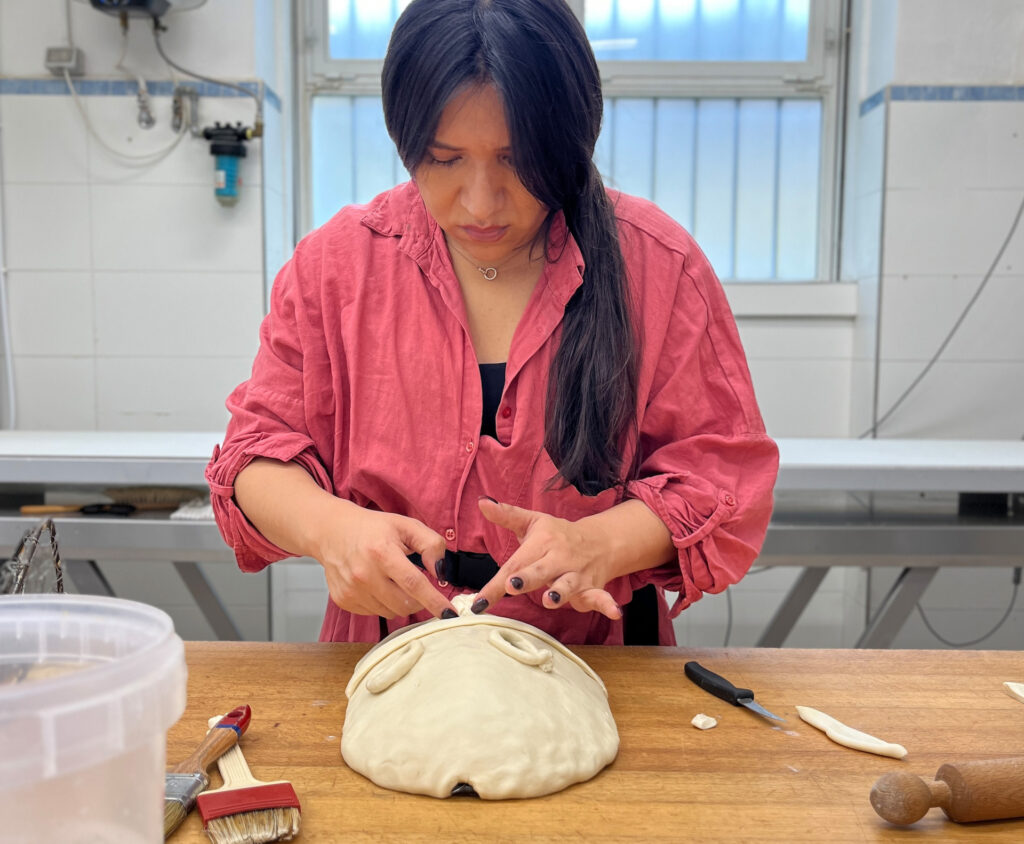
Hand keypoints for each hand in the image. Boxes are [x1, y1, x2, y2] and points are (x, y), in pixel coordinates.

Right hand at [314, 501, 454, 618]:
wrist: (332, 532)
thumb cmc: (373, 529)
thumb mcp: (406, 525)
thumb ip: (431, 544)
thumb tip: (441, 571)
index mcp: (382, 552)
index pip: (413, 583)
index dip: (434, 601)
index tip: (449, 614)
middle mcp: (364, 574)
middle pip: (405, 604)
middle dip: (418, 600)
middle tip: (414, 583)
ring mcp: (352, 590)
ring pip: (391, 612)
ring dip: (400, 601)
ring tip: (391, 579)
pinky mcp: (344, 600)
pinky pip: (375, 613)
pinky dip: (383, 603)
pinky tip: (376, 584)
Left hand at [471, 497, 622, 619]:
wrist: (601, 541)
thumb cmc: (558, 535)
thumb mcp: (534, 523)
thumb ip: (508, 516)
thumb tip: (481, 503)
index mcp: (542, 543)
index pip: (515, 564)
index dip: (495, 584)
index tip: (478, 601)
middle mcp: (559, 558)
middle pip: (540, 571)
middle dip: (526, 579)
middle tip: (511, 585)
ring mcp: (576, 574)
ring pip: (567, 585)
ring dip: (560, 593)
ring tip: (550, 599)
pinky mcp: (592, 588)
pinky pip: (600, 597)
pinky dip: (607, 604)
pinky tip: (613, 611)